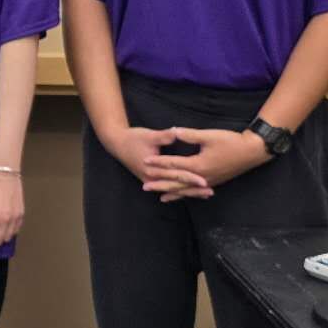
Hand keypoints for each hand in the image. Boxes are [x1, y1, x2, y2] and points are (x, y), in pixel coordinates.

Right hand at [99, 125, 213, 199]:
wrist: (117, 144)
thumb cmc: (133, 138)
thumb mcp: (149, 135)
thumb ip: (164, 136)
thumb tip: (177, 132)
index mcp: (153, 168)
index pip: (176, 175)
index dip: (190, 178)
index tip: (204, 181)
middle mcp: (152, 178)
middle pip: (176, 186)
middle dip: (193, 190)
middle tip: (210, 192)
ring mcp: (151, 181)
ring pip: (173, 190)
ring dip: (189, 192)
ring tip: (205, 195)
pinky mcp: (152, 180)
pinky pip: (168, 187)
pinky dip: (180, 191)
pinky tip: (190, 193)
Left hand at [143, 127, 270, 201]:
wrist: (252, 152)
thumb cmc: (231, 141)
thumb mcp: (209, 136)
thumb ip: (190, 135)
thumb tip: (173, 130)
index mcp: (198, 165)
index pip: (173, 164)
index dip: (158, 162)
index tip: (145, 161)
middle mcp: (201, 177)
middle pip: (176, 182)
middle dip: (160, 184)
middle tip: (144, 186)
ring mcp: (208, 181)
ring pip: (186, 190)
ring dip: (172, 193)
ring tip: (159, 197)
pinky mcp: (214, 182)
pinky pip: (196, 191)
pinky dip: (187, 194)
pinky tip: (183, 196)